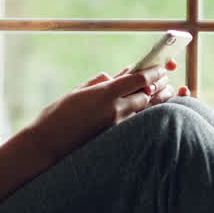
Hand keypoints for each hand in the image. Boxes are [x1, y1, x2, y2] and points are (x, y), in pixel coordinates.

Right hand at [27, 63, 185, 163]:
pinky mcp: (115, 138)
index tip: (162, 68)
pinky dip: (144, 115)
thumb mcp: (78, 92)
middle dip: (158, 87)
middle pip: (147, 95)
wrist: (47, 144)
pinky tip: (147, 111)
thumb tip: (113, 76)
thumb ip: (98, 83)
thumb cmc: (57, 115)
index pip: (140, 80)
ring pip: (144, 111)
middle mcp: (115, 109)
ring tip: (165, 93)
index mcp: (106, 93)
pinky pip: (135, 123)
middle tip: (166, 80)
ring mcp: (117, 126)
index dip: (154, 72)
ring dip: (155, 101)